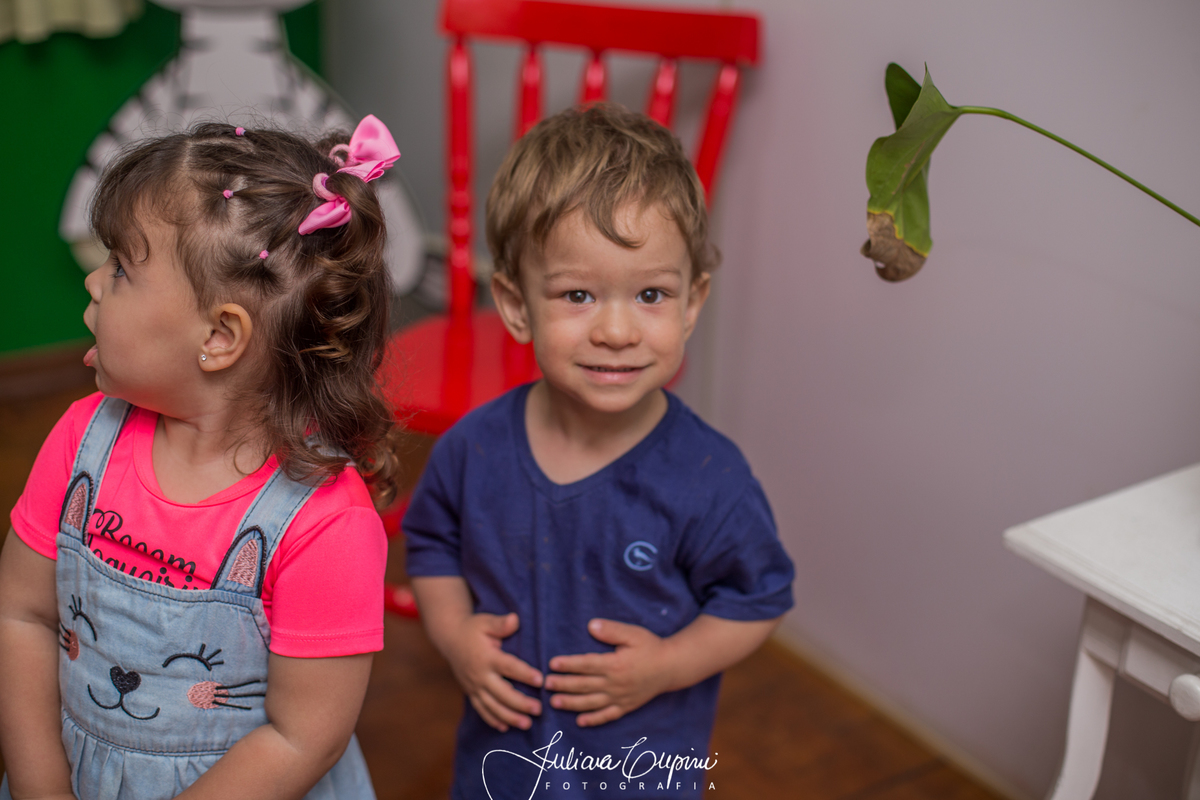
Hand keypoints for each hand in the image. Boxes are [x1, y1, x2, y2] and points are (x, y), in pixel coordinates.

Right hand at [443, 612, 543, 731]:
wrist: (449, 639)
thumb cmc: (473, 629)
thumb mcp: (486, 622)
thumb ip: (501, 624)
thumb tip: (515, 619)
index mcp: (487, 657)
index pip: (509, 667)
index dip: (524, 674)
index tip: (540, 680)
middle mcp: (480, 675)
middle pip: (502, 693)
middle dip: (520, 703)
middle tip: (538, 709)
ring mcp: (474, 686)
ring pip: (492, 706)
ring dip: (509, 717)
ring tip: (527, 724)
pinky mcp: (470, 692)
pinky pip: (481, 709)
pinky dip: (492, 720)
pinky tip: (504, 728)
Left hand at [544, 618, 673, 727]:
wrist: (672, 667)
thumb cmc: (651, 647)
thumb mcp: (633, 634)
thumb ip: (612, 630)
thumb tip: (591, 626)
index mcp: (615, 664)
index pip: (586, 664)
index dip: (568, 664)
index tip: (552, 664)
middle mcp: (615, 683)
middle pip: (584, 685)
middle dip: (563, 685)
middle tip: (545, 684)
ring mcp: (620, 697)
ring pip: (591, 702)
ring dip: (572, 703)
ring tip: (555, 703)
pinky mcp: (626, 706)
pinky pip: (608, 715)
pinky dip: (594, 719)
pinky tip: (580, 722)